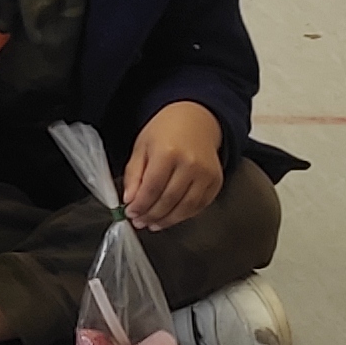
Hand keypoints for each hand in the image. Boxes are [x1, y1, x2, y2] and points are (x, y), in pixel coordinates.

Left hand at [120, 102, 224, 230]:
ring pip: (185, 208)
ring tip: (153, 224)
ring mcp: (206, 174)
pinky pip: (199, 206)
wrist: (195, 120)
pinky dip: (184, 215)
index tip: (130, 213)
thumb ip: (133, 174)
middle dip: (151, 215)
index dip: (140, 205)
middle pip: (168, 200)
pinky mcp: (216, 182)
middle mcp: (190, 164)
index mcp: (168, 152)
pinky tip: (171, 217)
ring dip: (167, 220)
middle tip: (140, 221)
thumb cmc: (165, 131)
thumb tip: (129, 200)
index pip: (152, 188)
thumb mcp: (142, 147)